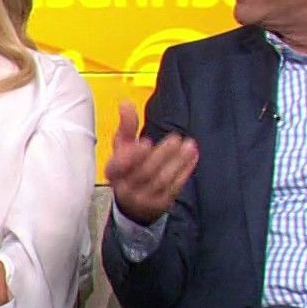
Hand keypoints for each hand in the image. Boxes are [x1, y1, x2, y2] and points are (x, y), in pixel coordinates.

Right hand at [104, 101, 197, 226]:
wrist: (133, 203)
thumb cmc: (128, 169)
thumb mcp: (123, 147)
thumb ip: (126, 126)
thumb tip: (125, 103)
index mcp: (114, 173)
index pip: (118, 167)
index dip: (132, 156)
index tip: (146, 142)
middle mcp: (126, 188)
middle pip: (144, 172)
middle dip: (162, 155)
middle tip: (175, 138)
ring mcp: (143, 199)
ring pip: (161, 181)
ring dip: (177, 162)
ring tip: (189, 145)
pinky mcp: (159, 204)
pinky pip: (174, 188)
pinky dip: (185, 171)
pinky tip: (192, 157)